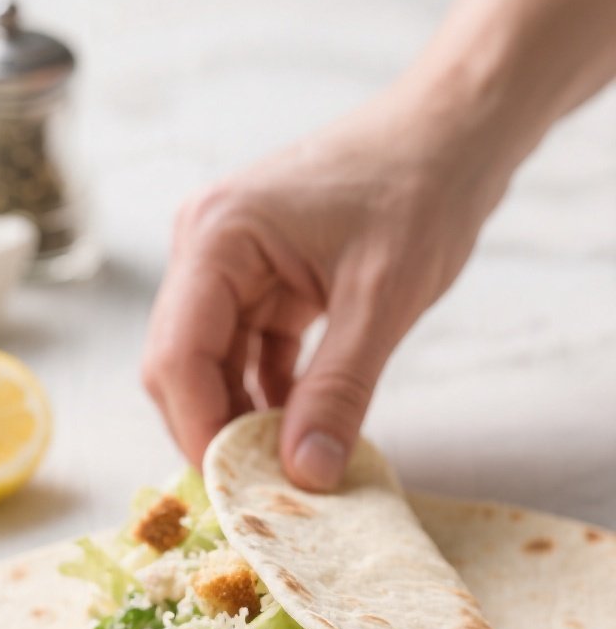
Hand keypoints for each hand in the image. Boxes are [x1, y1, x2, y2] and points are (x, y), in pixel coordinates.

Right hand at [142, 87, 508, 489]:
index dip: (199, 431)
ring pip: (212, 368)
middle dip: (217, 431)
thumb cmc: (420, 191)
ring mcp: (228, 265)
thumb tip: (306, 476)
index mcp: (218, 237)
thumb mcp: (383, 301)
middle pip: (181, 367)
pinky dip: (270, 397)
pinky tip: (303, 432)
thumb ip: (339, 390)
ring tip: (289, 470)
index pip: (176, 356)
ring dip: (244, 420)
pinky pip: (247, 355)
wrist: (452, 134)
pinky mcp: (258, 280)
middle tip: (262, 493)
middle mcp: (205, 247)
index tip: (240, 492)